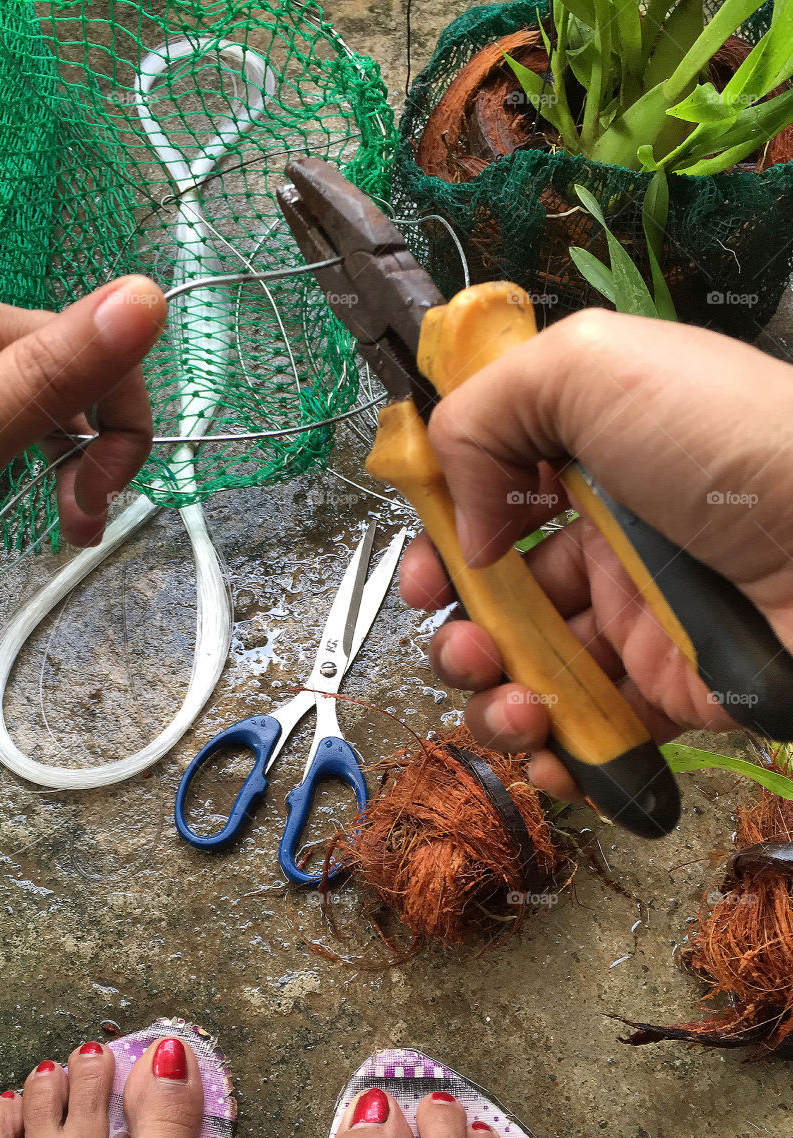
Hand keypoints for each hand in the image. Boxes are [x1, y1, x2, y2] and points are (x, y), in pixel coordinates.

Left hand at [0, 275, 166, 585]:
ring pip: (18, 389)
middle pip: (60, 369)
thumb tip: (145, 295)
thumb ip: (53, 371)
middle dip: (88, 448)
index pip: (96, 353)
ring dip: (50, 454)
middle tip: (71, 527)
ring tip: (41, 520)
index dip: (120, 431)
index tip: (95, 503)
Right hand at [400, 309, 792, 800]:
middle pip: (499, 605)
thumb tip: (464, 523)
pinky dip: (552, 756)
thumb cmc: (728, 441)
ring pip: (533, 676)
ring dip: (493, 701)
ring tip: (512, 703)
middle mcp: (610, 546)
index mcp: (589, 468)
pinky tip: (545, 750)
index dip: (444, 548)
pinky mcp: (670, 697)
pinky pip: (592, 737)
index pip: (491, 511)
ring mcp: (637, 626)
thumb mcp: (590, 367)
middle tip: (465, 647)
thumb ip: (485, 414)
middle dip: (459, 635)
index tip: (422, 576)